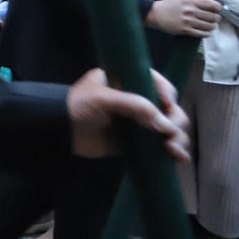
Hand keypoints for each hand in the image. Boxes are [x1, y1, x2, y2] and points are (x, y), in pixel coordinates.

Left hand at [67, 68, 189, 161]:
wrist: (59, 133)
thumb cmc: (77, 107)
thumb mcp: (102, 99)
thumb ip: (134, 106)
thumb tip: (167, 125)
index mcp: (126, 80)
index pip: (157, 83)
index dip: (167, 94)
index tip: (168, 107)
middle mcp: (136, 98)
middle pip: (169, 107)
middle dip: (176, 120)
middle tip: (171, 134)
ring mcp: (138, 120)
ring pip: (169, 126)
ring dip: (178, 137)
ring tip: (174, 150)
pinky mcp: (137, 140)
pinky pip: (160, 143)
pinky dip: (173, 149)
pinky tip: (179, 158)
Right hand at [146, 0, 220, 35]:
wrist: (155, 14)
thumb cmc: (169, 4)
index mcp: (191, 1)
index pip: (212, 4)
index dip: (219, 8)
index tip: (218, 9)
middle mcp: (191, 11)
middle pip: (213, 16)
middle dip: (217, 18)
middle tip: (216, 18)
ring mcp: (188, 21)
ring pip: (209, 26)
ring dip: (213, 26)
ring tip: (212, 25)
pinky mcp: (185, 30)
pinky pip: (202, 33)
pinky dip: (207, 33)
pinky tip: (207, 32)